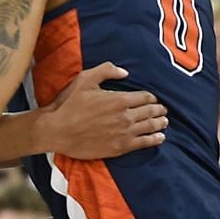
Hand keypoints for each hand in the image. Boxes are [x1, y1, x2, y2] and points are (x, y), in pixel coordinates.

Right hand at [36, 64, 166, 159]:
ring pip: (150, 127)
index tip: (152, 99)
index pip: (146, 97)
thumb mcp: (84, 80)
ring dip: (160, 123)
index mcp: (119, 99)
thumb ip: (106, 71)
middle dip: (159, 110)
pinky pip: (144, 143)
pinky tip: (159, 138)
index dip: (152, 98)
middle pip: (151, 111)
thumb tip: (125, 72)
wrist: (56, 131)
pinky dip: (154, 139)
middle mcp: (125, 116)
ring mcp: (124, 133)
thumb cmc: (68, 105)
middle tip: (163, 110)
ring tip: (164, 122)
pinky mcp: (119, 147)